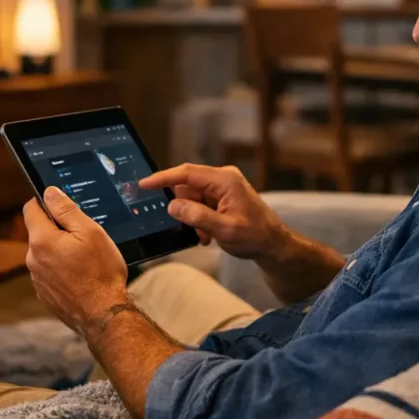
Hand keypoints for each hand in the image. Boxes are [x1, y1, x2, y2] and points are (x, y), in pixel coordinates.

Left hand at [22, 187, 130, 334]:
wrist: (103, 314)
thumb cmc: (100, 272)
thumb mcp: (90, 232)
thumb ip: (66, 210)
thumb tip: (50, 192)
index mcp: (41, 240)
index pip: (31, 209)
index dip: (45, 202)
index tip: (61, 206)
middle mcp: (33, 259)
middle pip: (39, 232)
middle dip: (56, 229)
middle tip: (83, 236)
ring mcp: (37, 279)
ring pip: (45, 254)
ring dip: (59, 251)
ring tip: (85, 260)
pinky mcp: (44, 294)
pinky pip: (49, 273)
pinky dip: (61, 270)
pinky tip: (80, 276)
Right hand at [140, 164, 289, 261]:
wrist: (274, 245)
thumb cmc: (255, 237)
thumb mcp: (224, 230)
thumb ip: (197, 216)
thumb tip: (173, 206)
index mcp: (225, 180)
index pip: (187, 173)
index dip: (163, 178)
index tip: (144, 184)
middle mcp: (223, 178)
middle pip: (187, 187)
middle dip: (186, 210)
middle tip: (196, 231)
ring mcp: (223, 187)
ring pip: (192, 198)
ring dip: (194, 218)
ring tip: (207, 235)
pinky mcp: (222, 196)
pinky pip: (200, 204)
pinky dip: (201, 219)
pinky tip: (210, 233)